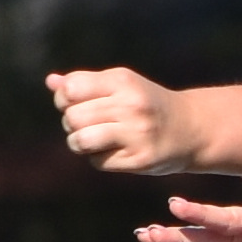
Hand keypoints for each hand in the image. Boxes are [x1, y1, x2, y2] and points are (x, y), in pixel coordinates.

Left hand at [50, 67, 205, 175]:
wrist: (190, 129)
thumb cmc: (145, 104)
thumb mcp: (120, 85)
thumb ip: (85, 83)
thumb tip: (51, 82)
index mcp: (123, 80)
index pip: (71, 89)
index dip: (64, 99)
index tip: (75, 103)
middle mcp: (131, 105)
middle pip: (72, 117)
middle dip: (71, 124)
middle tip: (86, 125)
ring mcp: (137, 133)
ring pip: (80, 141)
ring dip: (79, 143)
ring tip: (91, 140)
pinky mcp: (140, 159)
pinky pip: (98, 162)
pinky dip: (98, 158)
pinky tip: (113, 151)